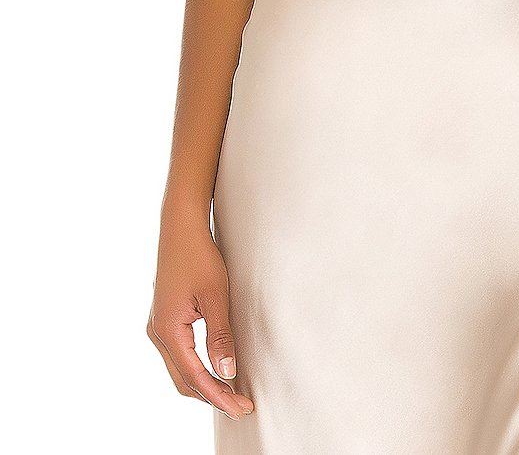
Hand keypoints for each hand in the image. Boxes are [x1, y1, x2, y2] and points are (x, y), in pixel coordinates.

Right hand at [146, 213, 255, 420]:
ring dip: (204, 385)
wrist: (180, 229)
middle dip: (212, 396)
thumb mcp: (215, 296)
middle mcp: (158, 334)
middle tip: (241, 406)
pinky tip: (215, 369)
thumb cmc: (199, 257)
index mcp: (168, 331)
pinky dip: (197, 369)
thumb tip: (227, 372)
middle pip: (184, 381)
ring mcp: (158, 327)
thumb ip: (220, 336)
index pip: (195, 377)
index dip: (219, 395)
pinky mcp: (164, 320)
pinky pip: (179, 356)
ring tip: (232, 393)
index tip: (242, 407)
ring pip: (180, 370)